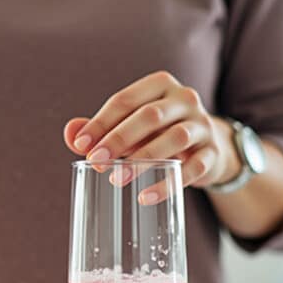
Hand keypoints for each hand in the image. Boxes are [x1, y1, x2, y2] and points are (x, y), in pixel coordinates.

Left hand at [63, 71, 240, 202]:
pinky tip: (145, 196)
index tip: (80, 145)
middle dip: (119, 138)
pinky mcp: (212, 153)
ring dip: (143, 159)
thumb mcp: (131, 125)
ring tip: (118, 178)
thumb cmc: (159, 132)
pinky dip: (168, 183)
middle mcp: (185, 99)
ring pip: (174, 138)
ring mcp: (203, 125)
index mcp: (160, 85)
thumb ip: (100, 128)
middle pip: (150, 116)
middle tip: (96, 161)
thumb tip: (70, 133)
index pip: (125, 100)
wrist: (208, 146)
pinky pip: (193, 168)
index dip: (101, 122)